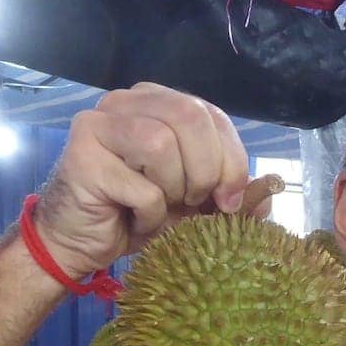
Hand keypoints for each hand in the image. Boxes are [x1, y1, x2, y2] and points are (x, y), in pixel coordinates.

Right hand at [30, 83, 253, 276]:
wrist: (76, 243)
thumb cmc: (135, 215)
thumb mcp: (193, 203)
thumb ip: (230, 192)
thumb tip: (269, 192)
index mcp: (156, 101)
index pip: (211, 114)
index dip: (232, 158)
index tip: (230, 201)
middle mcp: (125, 101)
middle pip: (189, 116)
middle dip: (206, 170)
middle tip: (194, 203)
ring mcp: (98, 123)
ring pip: (161, 144)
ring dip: (172, 190)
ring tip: (157, 206)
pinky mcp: (82, 154)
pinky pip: (141, 186)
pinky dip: (148, 213)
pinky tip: (131, 217)